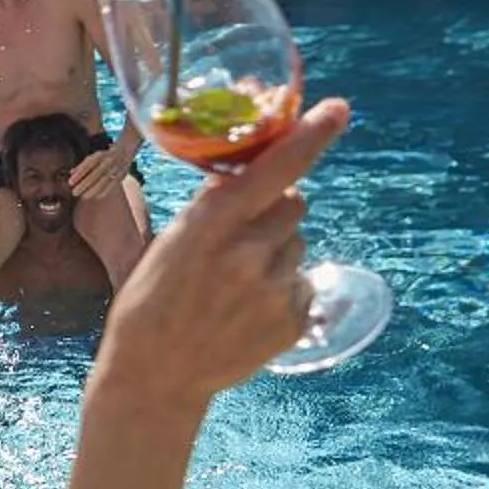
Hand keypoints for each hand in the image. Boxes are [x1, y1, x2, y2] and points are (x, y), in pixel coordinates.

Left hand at [69, 143, 132, 200]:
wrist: (125, 150)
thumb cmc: (104, 156)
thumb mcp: (93, 157)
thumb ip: (82, 165)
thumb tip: (70, 173)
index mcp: (100, 155)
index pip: (88, 164)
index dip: (79, 174)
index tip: (70, 183)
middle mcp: (108, 160)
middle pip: (95, 174)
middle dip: (84, 184)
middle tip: (74, 192)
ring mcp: (116, 167)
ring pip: (104, 180)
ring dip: (93, 190)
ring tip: (84, 197)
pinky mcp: (122, 174)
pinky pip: (112, 184)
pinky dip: (104, 191)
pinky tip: (96, 196)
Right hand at [99, 101, 347, 406]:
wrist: (155, 379)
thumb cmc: (151, 303)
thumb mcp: (170, 243)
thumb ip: (214, 206)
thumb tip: (251, 166)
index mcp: (209, 226)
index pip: (271, 170)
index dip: (308, 136)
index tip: (337, 109)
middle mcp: (248, 254)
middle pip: (293, 202)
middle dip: (273, 211)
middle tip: (238, 241)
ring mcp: (274, 290)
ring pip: (297, 243)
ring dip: (275, 252)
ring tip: (234, 286)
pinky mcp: (293, 320)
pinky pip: (302, 281)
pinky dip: (282, 289)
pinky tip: (246, 311)